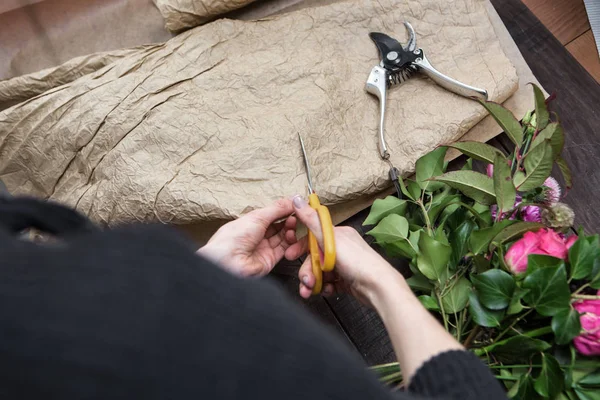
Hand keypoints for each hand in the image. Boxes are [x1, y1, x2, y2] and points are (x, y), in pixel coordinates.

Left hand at [198, 198, 297, 276]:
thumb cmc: (234, 238)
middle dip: (289, 219)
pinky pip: (285, 249)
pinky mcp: (270, 259)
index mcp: (251, 222)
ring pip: (283, 237)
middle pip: (279, 225)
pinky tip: (292, 235)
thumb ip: (277, 208)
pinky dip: (291, 242)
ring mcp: (264, 247)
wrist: (229, 262)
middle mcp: (258, 235)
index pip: (272, 214)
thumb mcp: (257, 216)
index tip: (296, 205)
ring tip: (292, 224)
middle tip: (297, 214)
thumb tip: (292, 199)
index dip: (284, 209)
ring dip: (290, 229)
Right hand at [285, 196, 399, 304]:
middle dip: (307, 271)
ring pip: (320, 272)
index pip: (313, 237)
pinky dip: (325, 287)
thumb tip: (298, 200)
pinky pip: (329, 283)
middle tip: (306, 281)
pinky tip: (327, 290)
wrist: (376, 287)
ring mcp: (344, 265)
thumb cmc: (358, 261)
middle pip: (315, 258)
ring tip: (310, 290)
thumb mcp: (330, 238)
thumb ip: (312, 220)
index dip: (300, 247)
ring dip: (313, 282)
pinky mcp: (346, 280)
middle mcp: (341, 248)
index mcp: (338, 235)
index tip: (290, 255)